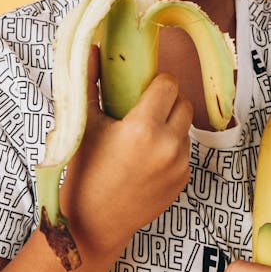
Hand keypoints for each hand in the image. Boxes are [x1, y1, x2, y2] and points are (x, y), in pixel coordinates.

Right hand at [60, 49, 192, 255]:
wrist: (94, 223)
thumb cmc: (85, 171)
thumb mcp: (85, 125)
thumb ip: (90, 83)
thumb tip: (92, 48)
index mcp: (143, 128)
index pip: (169, 84)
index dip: (158, 82)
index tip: (144, 88)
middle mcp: (167, 145)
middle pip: (184, 102)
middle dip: (168, 100)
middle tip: (146, 108)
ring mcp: (179, 165)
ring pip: (185, 127)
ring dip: (171, 125)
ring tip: (144, 136)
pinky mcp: (183, 181)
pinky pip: (185, 152)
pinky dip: (172, 149)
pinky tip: (147, 158)